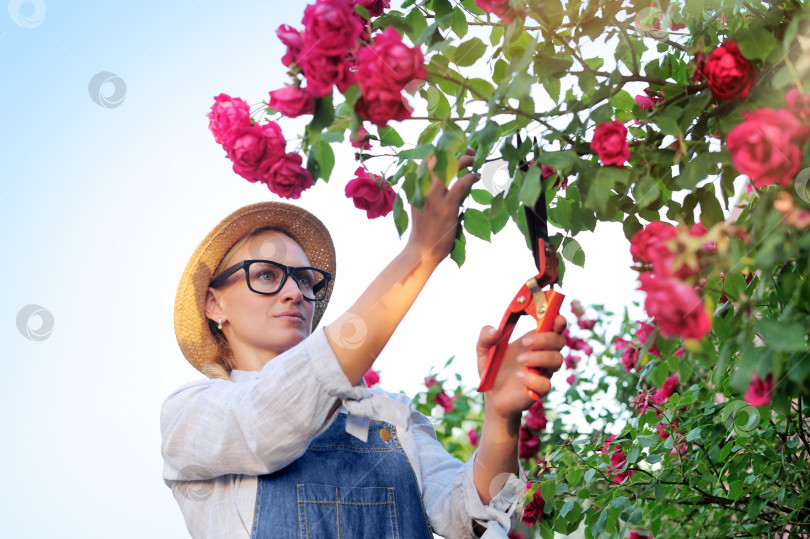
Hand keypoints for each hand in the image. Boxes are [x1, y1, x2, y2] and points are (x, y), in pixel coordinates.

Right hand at [407, 148, 478, 265]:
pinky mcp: (447, 206)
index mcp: (415, 186)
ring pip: (452, 166)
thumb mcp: (419, 205)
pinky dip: (471, 177)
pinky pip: (462, 183)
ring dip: (466, 159)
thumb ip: (426, 190)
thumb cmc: (423, 230)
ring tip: (474, 161)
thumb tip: (444, 179)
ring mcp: (435, 196)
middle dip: (456, 150)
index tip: (454, 149)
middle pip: (439, 157)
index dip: (442, 150)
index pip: (426, 159)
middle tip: (468, 151)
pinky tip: (476, 177)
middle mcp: (422, 187)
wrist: (421, 250)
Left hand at [476, 315, 566, 420]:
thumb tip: (495, 330)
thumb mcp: (483, 351)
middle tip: (525, 343)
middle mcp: (542, 354)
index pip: (554, 326)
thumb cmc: (492, 370)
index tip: (554, 317)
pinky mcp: (540, 390)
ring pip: (558, 360)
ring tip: (520, 360)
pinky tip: (520, 376)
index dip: (558, 320)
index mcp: (533, 340)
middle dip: (545, 339)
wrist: (492, 397)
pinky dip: (533, 378)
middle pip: (559, 340)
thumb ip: (485, 337)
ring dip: (539, 357)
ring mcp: (543, 372)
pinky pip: (546, 383)